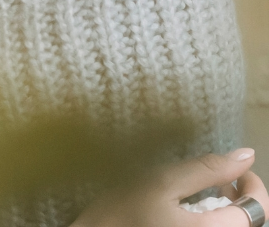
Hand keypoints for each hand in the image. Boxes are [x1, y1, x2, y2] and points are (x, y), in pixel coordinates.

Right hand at [74, 149, 267, 226]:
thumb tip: (245, 155)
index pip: (258, 209)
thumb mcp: (159, 182)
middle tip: (220, 181)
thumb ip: (205, 169)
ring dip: (228, 212)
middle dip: (240, 198)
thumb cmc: (119, 214)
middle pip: (248, 222)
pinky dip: (212, 222)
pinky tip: (192, 214)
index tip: (238, 168)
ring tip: (205, 196)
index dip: (254, 184)